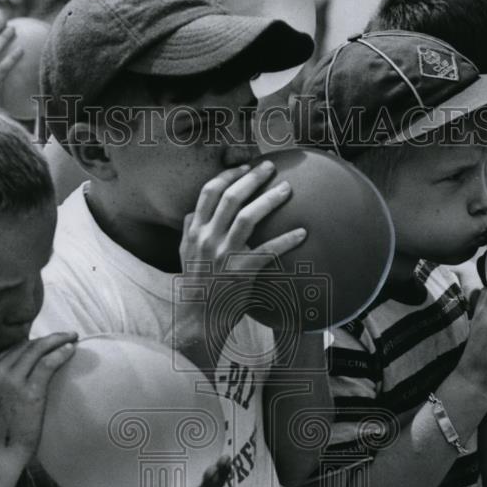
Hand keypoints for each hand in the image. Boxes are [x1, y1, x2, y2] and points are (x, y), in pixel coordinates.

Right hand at [0, 332, 77, 472]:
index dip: (35, 342)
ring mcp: (11, 379)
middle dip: (49, 338)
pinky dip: (61, 352)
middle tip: (66, 335)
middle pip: (27, 345)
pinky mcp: (28, 390)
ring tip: (73, 338)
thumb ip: (3, 381)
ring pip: (38, 349)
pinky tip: (72, 349)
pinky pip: (48, 363)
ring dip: (58, 341)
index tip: (49, 342)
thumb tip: (26, 370)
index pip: (14, 348)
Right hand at [175, 160, 305, 350]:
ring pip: (248, 217)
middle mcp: (207, 238)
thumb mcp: (184, 256)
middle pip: (231, 197)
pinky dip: (286, 240)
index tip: (244, 167)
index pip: (209, 192)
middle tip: (270, 167)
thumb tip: (193, 213)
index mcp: (195, 231)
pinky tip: (302, 233)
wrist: (199, 319)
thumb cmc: (196, 286)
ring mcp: (223, 254)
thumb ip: (188, 232)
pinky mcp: (241, 271)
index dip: (228, 175)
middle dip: (252, 178)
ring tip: (287, 189)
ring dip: (269, 199)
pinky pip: (268, 250)